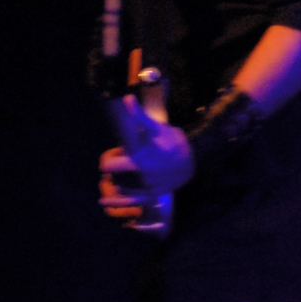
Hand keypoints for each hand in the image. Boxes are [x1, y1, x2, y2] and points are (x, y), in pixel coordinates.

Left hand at [99, 95, 193, 211]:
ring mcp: (147, 187)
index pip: (109, 165)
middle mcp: (141, 177)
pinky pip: (133, 202)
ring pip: (122, 190)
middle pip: (114, 178)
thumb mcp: (156, 127)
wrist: (194, 158)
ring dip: (118, 182)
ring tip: (124, 174)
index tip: (112, 155)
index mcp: (138, 160)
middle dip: (113, 170)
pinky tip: (106, 203)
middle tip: (118, 163)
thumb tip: (127, 98)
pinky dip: (119, 203)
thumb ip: (139, 116)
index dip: (107, 160)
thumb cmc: (172, 141)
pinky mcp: (153, 194)